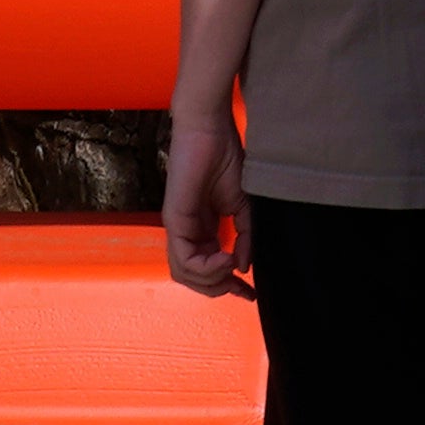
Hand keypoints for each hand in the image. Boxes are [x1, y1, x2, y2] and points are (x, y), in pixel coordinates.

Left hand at [161, 89, 245, 296]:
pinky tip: (226, 260)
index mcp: (201, 230)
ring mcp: (177, 228)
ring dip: (212, 281)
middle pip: (192, 279)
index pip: (205, 271)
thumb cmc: (225, 159)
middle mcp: (186, 232)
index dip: (227, 287)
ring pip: (184, 275)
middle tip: (242, 288)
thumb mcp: (243, 205)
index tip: (249, 294)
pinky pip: (184, 260)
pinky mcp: (174, 221)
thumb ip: (245, 237)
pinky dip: (207, 268)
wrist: (211, 131)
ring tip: (232, 270)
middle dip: (219, 289)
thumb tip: (243, 267)